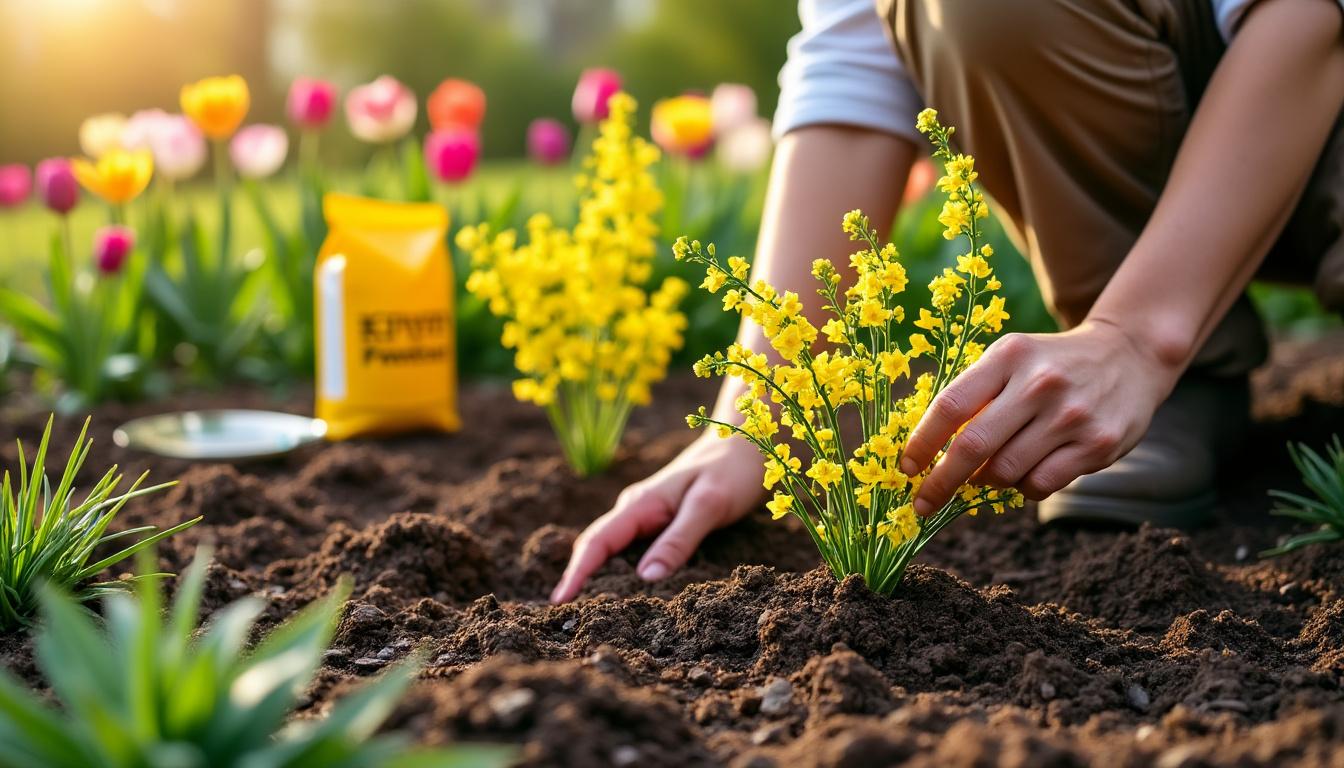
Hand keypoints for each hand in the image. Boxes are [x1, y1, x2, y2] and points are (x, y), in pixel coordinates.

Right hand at [550, 434, 765, 602]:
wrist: (746, 446)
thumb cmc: (731, 472)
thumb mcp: (709, 505)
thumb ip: (679, 540)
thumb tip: (647, 579)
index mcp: (640, 504)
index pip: (596, 541)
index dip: (575, 573)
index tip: (558, 602)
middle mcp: (635, 510)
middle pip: (596, 548)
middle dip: (578, 580)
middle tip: (566, 620)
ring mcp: (646, 516)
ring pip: (612, 551)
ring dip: (598, 579)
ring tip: (587, 615)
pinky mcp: (659, 523)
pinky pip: (632, 551)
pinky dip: (622, 573)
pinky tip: (624, 595)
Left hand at [899, 320, 1181, 512]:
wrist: (1128, 356)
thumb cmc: (1050, 365)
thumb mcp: (1011, 360)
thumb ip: (974, 394)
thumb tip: (927, 449)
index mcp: (1008, 356)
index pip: (951, 405)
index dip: (922, 442)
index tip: (907, 468)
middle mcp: (1039, 383)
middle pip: (973, 445)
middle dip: (941, 481)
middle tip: (924, 502)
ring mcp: (1071, 415)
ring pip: (1006, 471)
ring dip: (987, 482)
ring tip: (988, 473)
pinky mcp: (1097, 444)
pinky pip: (1040, 484)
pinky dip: (1023, 488)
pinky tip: (1027, 472)